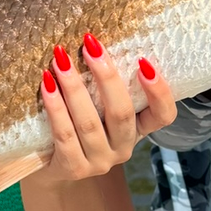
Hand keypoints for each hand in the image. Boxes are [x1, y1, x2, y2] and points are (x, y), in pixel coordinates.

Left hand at [31, 37, 176, 192]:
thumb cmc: (77, 127)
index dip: (159, 92)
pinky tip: (46, 85)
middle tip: (90, 46)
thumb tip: (95, 41)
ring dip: (73, 87)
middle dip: (106, 76)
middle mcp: (123, 149)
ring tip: (59, 60)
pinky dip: (55, 108)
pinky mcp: (74, 168)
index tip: (144, 62)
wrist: (50, 168)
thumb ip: (104, 88)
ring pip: (89, 123)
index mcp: (138, 130)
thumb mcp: (99, 109)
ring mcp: (100, 162)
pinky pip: (65, 135)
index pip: (163, 116)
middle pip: (121, 113)